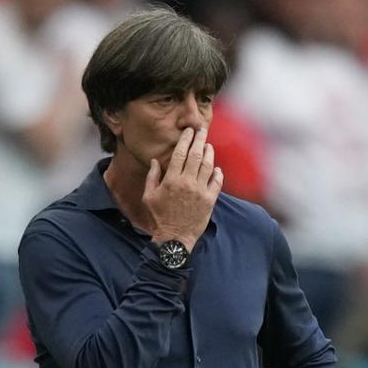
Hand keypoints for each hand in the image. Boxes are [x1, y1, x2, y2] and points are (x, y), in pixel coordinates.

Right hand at [145, 127, 223, 251]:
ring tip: (208, 145)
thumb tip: (155, 161)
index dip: (186, 139)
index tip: (189, 131)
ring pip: (208, 166)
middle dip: (199, 139)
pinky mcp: (210, 201)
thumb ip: (152, 177)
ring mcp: (200, 191)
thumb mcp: (149, 196)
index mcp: (171, 180)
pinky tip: (217, 168)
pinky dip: (218, 173)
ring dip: (209, 153)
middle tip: (202, 130)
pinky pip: (217, 182)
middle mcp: (187, 183)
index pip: (180, 153)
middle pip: (196, 155)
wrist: (174, 238)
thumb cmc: (159, 217)